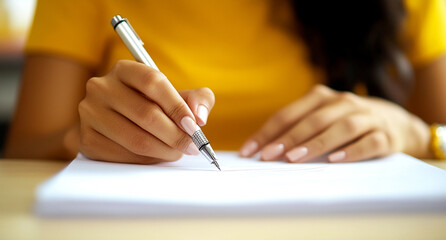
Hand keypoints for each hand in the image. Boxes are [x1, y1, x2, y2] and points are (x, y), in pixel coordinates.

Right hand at [78, 60, 214, 163]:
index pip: (153, 82)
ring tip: (177, 152)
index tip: (194, 125)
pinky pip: (124, 156)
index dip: (177, 105)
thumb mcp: (176, 95)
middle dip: (176, 135)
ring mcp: (90, 113)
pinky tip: (156, 156)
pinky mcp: (87, 139)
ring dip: (164, 151)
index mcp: (124, 70)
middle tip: (192, 146)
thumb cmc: (152, 106)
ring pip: (136, 139)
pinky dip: (147, 161)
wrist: (116, 122)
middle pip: (146, 114)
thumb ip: (197, 99)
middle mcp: (101, 87)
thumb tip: (200, 116)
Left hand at [239, 85, 430, 162]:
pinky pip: (369, 142)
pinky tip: (335, 160)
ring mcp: (367, 117)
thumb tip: (263, 149)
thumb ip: (296, 129)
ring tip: (295, 158)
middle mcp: (344, 103)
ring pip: (340, 128)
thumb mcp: (321, 118)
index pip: (288, 114)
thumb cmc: (345, 122)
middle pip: (313, 120)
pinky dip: (352, 151)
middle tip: (268, 156)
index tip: (249, 151)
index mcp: (322, 97)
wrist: (395, 122)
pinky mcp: (385, 135)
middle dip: (288, 138)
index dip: (267, 132)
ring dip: (316, 143)